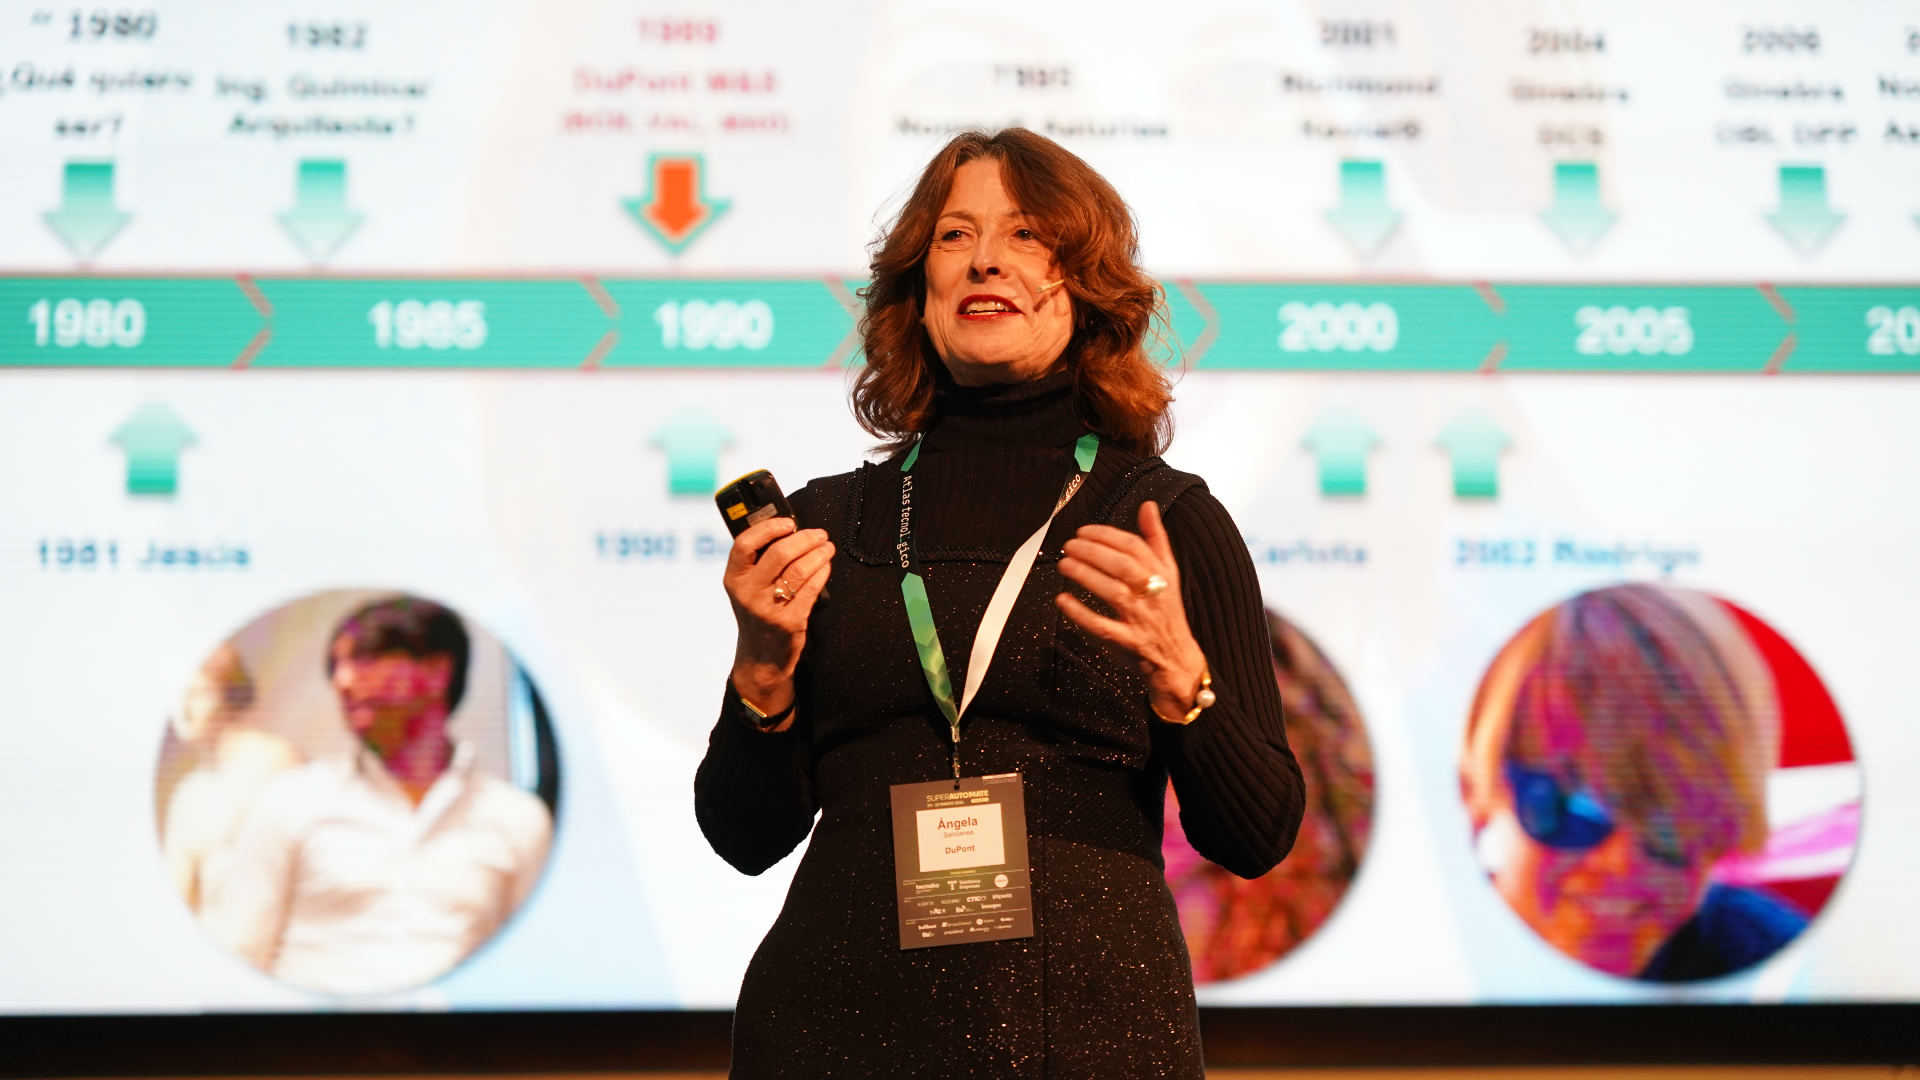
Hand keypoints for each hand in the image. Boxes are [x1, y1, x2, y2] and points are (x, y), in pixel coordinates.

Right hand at [723, 516, 833, 731]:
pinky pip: (811, 588)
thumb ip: (759, 562)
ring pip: (799, 570)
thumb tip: (789, 530)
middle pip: (779, 554)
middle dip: (804, 539)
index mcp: (733, 579)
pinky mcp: (790, 622)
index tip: (788, 522)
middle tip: (819, 534)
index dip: (768, 528)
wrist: (761, 658)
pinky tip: (826, 566)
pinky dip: (822, 572)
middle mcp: (747, 593)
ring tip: (827, 547)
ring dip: (819, 554)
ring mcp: (768, 609)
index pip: (744, 544)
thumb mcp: (747, 588)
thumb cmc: (758, 613)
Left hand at [1055, 501, 1209, 722]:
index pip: (1134, 547)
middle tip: (1070, 545)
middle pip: (1124, 567)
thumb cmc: (1167, 611)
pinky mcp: (1130, 641)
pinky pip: (1104, 627)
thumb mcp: (1169, 572)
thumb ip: (1156, 538)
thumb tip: (1148, 506)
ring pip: (1114, 593)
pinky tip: (1063, 600)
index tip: (1084, 531)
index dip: (1107, 536)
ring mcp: (1141, 618)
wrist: (1178, 658)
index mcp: (1161, 574)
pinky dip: (1081, 613)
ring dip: (1086, 576)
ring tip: (1064, 564)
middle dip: (1094, 552)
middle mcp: (1153, 593)